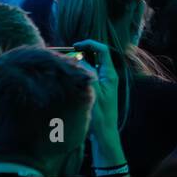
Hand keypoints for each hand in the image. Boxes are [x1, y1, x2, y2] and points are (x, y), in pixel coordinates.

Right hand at [72, 39, 122, 161]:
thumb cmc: (100, 114)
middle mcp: (108, 75)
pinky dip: (80, 73)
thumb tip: (78, 58)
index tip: (75, 45)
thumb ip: (86, 73)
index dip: (89, 44)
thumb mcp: (92, 91)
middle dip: (82, 52)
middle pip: (96, 56)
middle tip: (67, 55)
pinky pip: (89, 75)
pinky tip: (69, 77)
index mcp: (109, 73)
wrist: (104, 132)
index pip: (102, 49)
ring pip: (91, 66)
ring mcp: (104, 82)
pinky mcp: (98, 89)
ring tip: (66, 65)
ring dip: (80, 63)